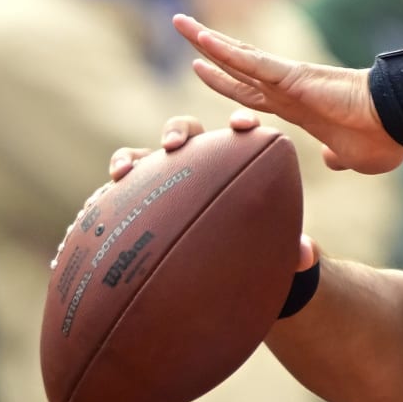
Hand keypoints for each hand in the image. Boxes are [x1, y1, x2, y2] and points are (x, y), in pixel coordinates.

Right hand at [105, 112, 320, 268]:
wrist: (222, 276)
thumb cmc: (256, 253)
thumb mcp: (277, 255)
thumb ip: (293, 252)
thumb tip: (307, 253)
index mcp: (233, 167)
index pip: (237, 138)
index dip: (239, 125)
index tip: (246, 125)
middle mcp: (195, 166)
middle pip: (185, 134)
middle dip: (178, 131)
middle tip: (176, 146)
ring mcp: (162, 182)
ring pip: (144, 157)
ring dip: (131, 157)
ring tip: (123, 171)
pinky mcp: (137, 203)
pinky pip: (117, 195)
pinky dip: (104, 197)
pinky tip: (94, 205)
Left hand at [172, 14, 402, 174]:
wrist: (397, 122)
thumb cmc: (382, 138)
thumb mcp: (351, 157)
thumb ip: (336, 157)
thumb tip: (329, 159)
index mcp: (296, 108)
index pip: (250, 89)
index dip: (223, 79)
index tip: (200, 66)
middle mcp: (287, 89)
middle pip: (237, 66)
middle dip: (207, 50)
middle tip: (182, 26)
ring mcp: (289, 81)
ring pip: (238, 58)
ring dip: (206, 40)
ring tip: (179, 21)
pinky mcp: (295, 78)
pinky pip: (254, 63)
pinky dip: (227, 52)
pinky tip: (205, 39)